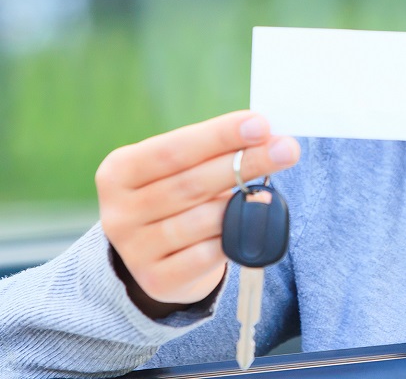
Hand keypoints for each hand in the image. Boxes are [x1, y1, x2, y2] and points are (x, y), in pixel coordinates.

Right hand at [95, 111, 299, 314]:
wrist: (158, 256)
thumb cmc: (177, 195)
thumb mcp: (180, 168)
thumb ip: (213, 151)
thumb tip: (266, 136)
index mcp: (118, 172)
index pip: (173, 150)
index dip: (219, 136)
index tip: (260, 124)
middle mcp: (119, 212)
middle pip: (192, 184)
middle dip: (245, 163)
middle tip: (287, 149)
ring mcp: (135, 251)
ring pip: (203, 221)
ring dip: (243, 204)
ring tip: (268, 193)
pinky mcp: (158, 280)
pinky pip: (208, 255)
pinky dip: (232, 238)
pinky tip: (246, 228)